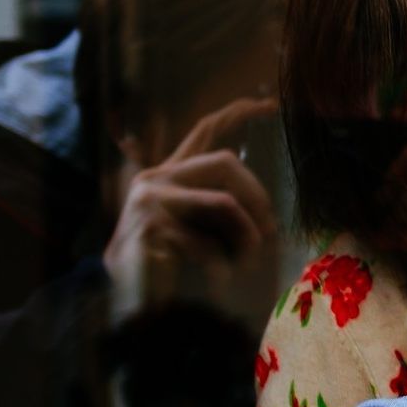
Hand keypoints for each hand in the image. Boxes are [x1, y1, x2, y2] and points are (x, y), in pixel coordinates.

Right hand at [104, 96, 278, 317]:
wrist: (134, 302)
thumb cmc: (177, 270)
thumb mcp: (207, 234)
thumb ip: (228, 213)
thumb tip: (268, 218)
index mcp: (171, 175)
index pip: (205, 129)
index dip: (239, 112)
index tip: (272, 104)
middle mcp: (156, 178)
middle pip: (225, 162)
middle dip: (257, 198)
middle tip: (269, 233)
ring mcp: (149, 199)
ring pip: (224, 203)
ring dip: (247, 238)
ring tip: (248, 263)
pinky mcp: (149, 226)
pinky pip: (207, 241)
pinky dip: (222, 265)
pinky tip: (218, 279)